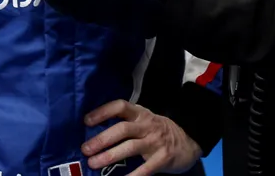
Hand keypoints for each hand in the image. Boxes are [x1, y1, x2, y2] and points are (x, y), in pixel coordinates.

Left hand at [82, 100, 201, 175]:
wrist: (188, 141)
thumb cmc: (158, 131)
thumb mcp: (144, 121)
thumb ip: (125, 123)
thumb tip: (94, 132)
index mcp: (140, 114)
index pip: (120, 106)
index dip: (103, 112)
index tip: (86, 121)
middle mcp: (147, 125)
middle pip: (122, 129)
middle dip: (102, 139)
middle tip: (86, 149)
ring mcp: (156, 142)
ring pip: (130, 148)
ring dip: (110, 156)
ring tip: (94, 163)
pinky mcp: (163, 158)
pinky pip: (145, 169)